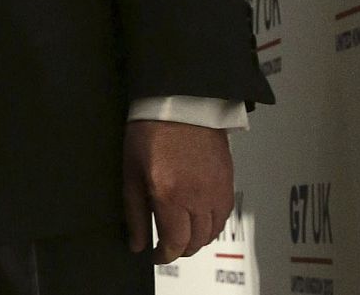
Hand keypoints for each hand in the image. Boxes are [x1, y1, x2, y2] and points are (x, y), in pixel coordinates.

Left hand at [123, 120, 234, 262]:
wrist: (180, 103)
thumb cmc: (149, 132)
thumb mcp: (131, 171)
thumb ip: (135, 212)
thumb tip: (137, 244)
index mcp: (170, 195)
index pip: (175, 242)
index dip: (164, 255)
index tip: (155, 254)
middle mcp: (198, 198)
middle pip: (195, 241)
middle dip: (179, 248)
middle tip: (166, 242)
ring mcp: (217, 191)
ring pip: (212, 232)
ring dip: (197, 238)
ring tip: (181, 231)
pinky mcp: (228, 183)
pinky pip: (224, 215)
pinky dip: (212, 224)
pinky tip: (199, 217)